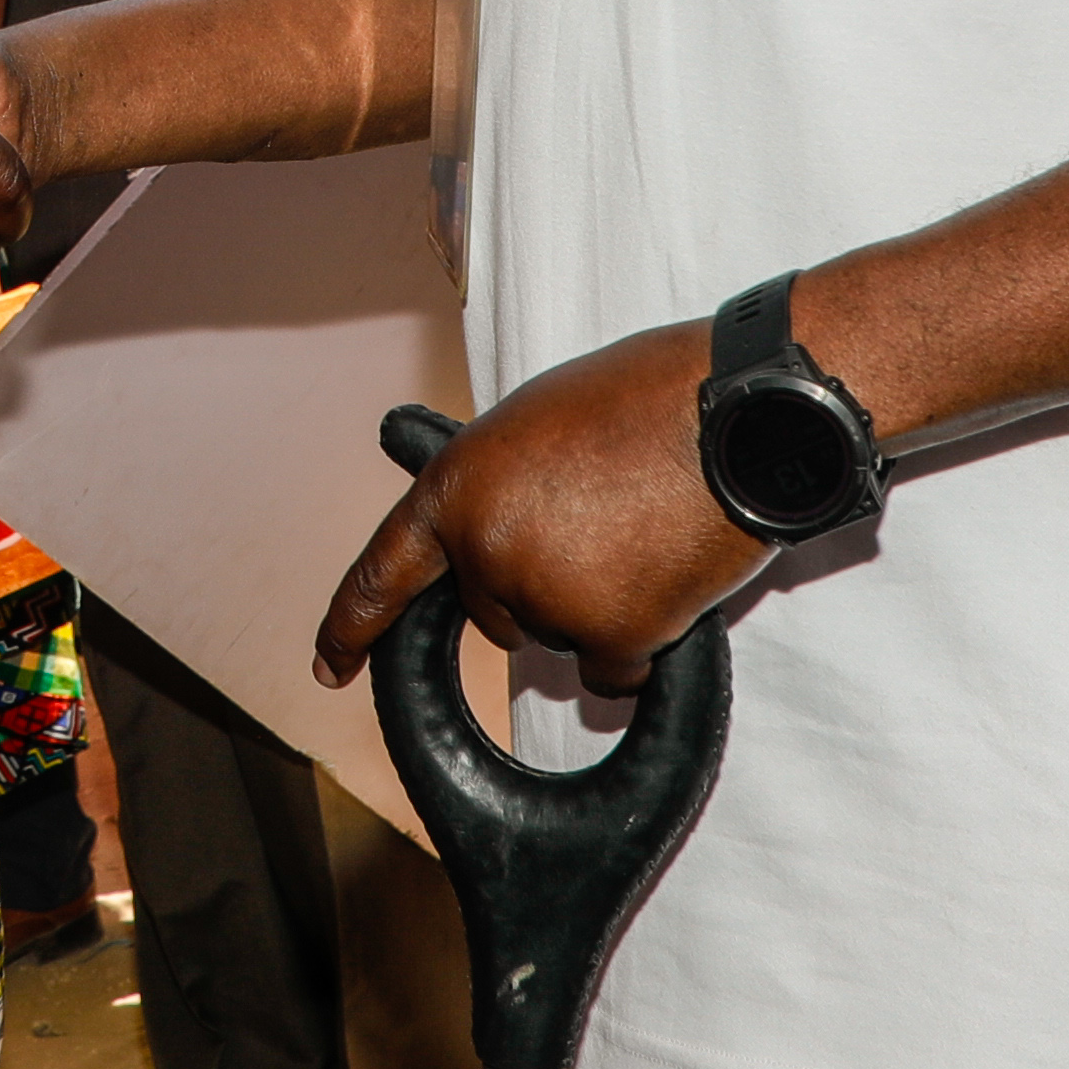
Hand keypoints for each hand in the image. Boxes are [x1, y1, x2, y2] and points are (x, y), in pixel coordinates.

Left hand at [312, 317, 762, 687]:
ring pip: (561, 638)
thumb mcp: (536, 421)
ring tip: (644, 531)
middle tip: (606, 522)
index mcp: (458, 487)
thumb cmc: (648, 397)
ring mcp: (545, 596)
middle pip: (497, 614)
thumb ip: (499, 485)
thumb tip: (497, 530)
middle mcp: (485, 547)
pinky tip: (667, 578)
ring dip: (598, 606)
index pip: (385, 569)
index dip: (351, 625)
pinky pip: (614, 672)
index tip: (329, 666)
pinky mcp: (609, 634)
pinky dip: (641, 642)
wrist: (739, 411)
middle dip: (543, 586)